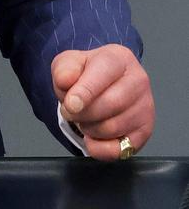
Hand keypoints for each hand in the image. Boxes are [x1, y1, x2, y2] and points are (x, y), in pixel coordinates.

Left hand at [51, 44, 154, 160]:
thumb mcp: (69, 63)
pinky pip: (119, 150)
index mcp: (119, 58)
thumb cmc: (86, 73)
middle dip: (82, 113)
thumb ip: (64, 69)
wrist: (101, 85)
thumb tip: (65, 80)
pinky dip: (99, 148)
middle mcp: (139, 80)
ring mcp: (145, 107)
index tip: (70, 105)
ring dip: (88, 128)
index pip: (104, 73)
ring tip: (84, 118)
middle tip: (70, 111)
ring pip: (112, 128)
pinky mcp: (145, 131)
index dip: (85, 91)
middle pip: (110, 104)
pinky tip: (93, 136)